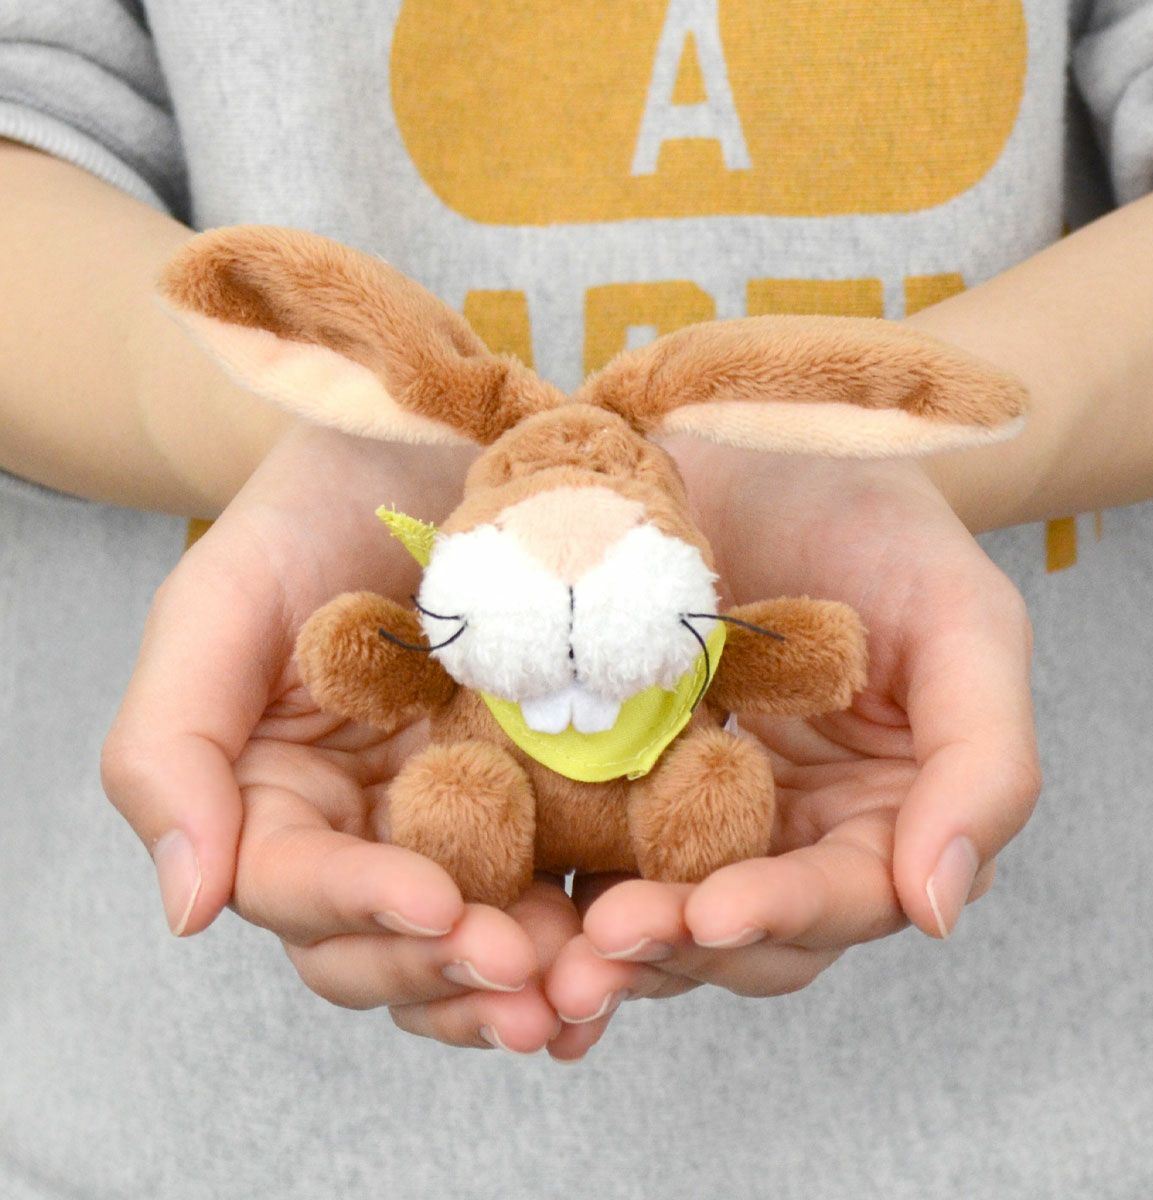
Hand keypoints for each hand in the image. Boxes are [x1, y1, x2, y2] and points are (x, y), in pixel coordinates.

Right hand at [102, 424, 574, 1052]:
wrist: (426, 437)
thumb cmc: (312, 507)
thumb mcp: (218, 603)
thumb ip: (170, 749)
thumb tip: (188, 910)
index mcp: (279, 798)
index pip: (298, 890)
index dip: (362, 912)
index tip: (442, 905)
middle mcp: (367, 827)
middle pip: (384, 945)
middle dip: (449, 971)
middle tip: (528, 975)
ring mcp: (461, 818)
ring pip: (473, 941)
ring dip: (521, 985)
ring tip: (580, 995)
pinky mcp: (547, 796)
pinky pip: (562, 886)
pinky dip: (585, 937)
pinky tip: (623, 961)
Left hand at [544, 447, 1039, 1060]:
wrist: (761, 428)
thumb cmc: (877, 513)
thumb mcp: (966, 621)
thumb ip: (984, 765)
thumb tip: (939, 910)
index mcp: (879, 812)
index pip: (840, 895)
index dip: (781, 915)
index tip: (710, 916)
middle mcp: (787, 828)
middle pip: (740, 932)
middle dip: (677, 949)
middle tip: (598, 951)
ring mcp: (692, 804)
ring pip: (655, 909)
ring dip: (602, 945)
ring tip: (541, 958)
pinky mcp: (611, 770)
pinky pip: (577, 844)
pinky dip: (545, 887)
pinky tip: (498, 908)